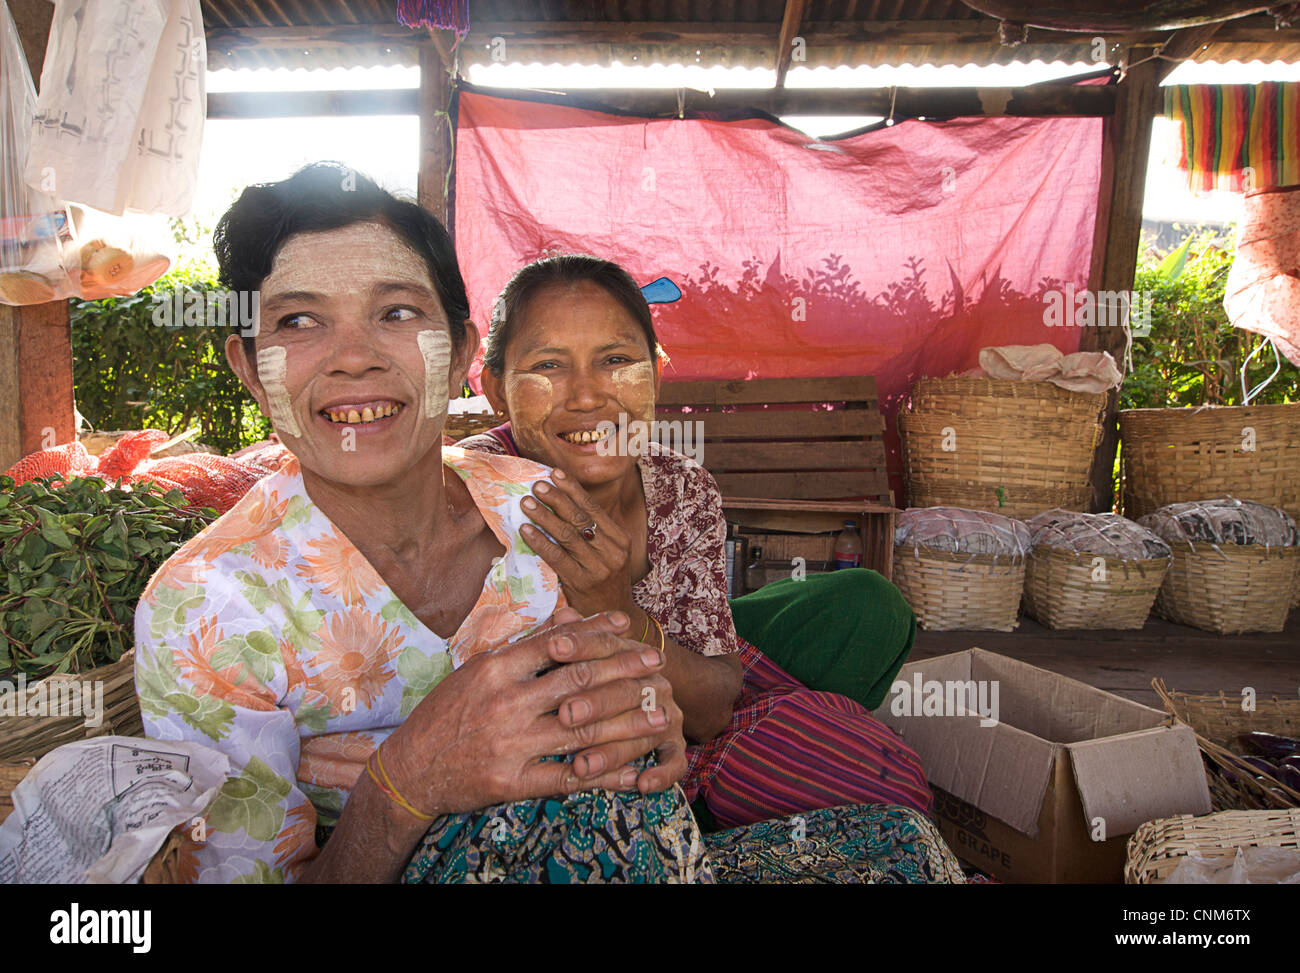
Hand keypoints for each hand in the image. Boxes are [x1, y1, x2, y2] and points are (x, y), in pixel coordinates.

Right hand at [380, 608, 685, 817]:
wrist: (408, 770)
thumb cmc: (445, 714)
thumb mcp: (476, 670)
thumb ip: (521, 648)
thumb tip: (562, 618)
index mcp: (496, 668)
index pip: (557, 643)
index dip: (596, 632)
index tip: (627, 624)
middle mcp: (506, 702)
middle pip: (579, 682)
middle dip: (624, 671)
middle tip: (656, 665)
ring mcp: (511, 743)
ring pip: (583, 729)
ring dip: (628, 723)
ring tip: (659, 716)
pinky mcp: (512, 782)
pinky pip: (569, 777)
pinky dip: (605, 775)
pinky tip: (633, 771)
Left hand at [520, 471, 637, 618]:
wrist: (615, 614)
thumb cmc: (605, 579)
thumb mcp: (609, 553)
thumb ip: (593, 533)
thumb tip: (562, 502)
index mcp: (620, 539)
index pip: (593, 508)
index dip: (573, 489)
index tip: (555, 473)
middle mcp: (613, 551)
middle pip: (580, 518)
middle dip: (556, 499)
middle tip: (536, 485)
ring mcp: (599, 568)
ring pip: (568, 535)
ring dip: (545, 516)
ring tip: (526, 503)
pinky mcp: (582, 583)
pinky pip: (557, 557)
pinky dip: (540, 541)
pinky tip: (526, 530)